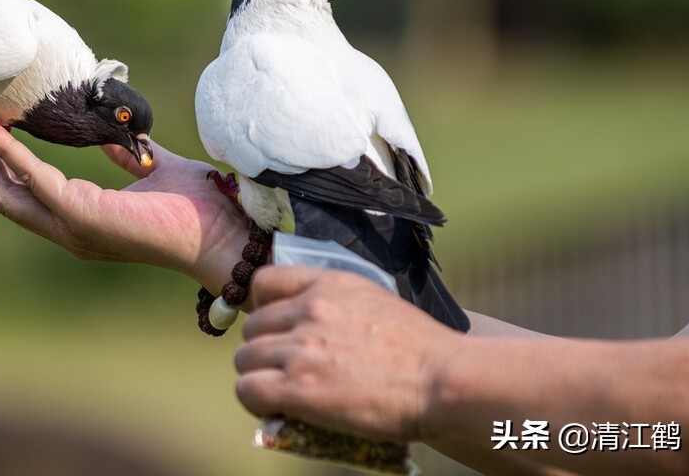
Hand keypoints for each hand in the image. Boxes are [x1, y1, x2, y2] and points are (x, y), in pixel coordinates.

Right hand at [0, 121, 250, 294]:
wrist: (225, 233)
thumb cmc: (198, 207)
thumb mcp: (152, 168)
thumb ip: (127, 156)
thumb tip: (110, 137)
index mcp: (83, 219)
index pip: (26, 192)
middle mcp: (70, 229)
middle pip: (5, 195)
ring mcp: (73, 227)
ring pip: (9, 193)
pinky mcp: (83, 217)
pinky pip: (36, 180)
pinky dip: (11, 154)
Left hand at [234, 266, 462, 443]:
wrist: (444, 381)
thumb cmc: (421, 350)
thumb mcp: (375, 303)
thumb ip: (337, 305)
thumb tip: (309, 325)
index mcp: (329, 284)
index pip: (263, 281)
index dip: (261, 307)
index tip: (274, 326)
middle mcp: (310, 310)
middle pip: (252, 326)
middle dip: (263, 349)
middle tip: (283, 369)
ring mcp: (302, 348)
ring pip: (245, 359)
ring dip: (257, 376)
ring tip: (280, 392)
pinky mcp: (298, 386)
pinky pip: (248, 389)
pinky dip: (255, 401)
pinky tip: (274, 408)